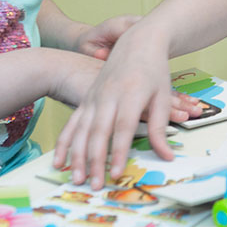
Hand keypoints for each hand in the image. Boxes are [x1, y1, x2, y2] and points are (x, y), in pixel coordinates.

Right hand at [52, 23, 202, 189]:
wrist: (137, 41)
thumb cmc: (154, 71)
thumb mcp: (162, 96)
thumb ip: (161, 128)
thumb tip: (167, 156)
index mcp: (131, 94)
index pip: (123, 128)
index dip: (119, 151)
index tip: (117, 173)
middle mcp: (108, 96)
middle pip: (98, 132)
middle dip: (95, 161)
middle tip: (95, 185)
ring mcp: (94, 97)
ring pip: (81, 130)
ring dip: (77, 156)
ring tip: (77, 179)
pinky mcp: (86, 99)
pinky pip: (71, 124)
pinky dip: (64, 144)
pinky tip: (59, 161)